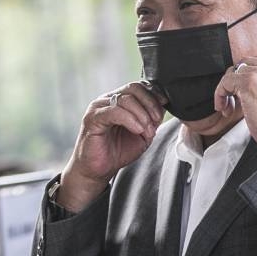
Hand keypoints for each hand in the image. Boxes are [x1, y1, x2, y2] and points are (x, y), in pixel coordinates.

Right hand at [58, 81, 166, 211]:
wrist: (98, 169)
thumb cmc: (118, 151)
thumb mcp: (143, 133)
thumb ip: (152, 118)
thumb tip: (164, 103)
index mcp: (120, 100)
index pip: (140, 87)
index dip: (154, 97)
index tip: (162, 112)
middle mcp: (108, 100)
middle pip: (134, 88)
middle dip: (150, 104)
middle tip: (156, 122)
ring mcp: (99, 107)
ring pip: (126, 99)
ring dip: (142, 115)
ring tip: (146, 131)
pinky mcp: (92, 118)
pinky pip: (114, 111)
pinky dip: (130, 120)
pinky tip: (137, 130)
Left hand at [213, 50, 256, 156]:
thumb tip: (255, 95)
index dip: (253, 69)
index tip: (245, 85)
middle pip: (247, 63)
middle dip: (238, 80)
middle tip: (236, 99)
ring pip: (235, 72)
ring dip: (228, 89)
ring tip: (229, 107)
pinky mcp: (248, 82)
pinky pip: (226, 81)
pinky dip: (220, 94)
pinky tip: (224, 107)